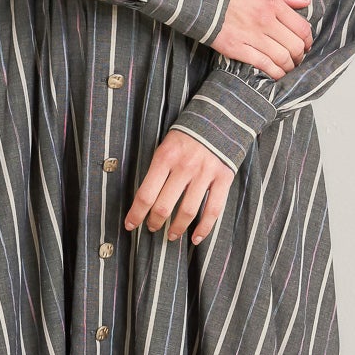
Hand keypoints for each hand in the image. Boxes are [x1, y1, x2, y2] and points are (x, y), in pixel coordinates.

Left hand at [124, 128, 234, 246]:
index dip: (136, 214)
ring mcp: (205, 173)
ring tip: (171, 235)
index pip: (145, 194)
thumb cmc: (188, 135)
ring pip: (188, 211)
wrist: (221, 117)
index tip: (130, 225)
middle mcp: (184, 167)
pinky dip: (204, 228)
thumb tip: (145, 198)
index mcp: (165, 157)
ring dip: (176, 228)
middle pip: (164, 205)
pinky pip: (213, 209)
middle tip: (152, 228)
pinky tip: (196, 237)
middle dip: (154, 222)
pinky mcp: (223, 178)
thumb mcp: (166, 144)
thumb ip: (158, 168)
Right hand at [210, 0, 312, 76]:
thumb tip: (305, 1)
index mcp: (273, 4)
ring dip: (289, 66)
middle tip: (298, 59)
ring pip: (282, 58)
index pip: (302, 28)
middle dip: (300, 56)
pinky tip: (276, 74)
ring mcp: (252, 36)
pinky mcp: (238, 49)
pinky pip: (263, 65)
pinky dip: (274, 72)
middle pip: (295, 46)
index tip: (306, 45)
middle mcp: (266, 20)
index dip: (308, 40)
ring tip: (288, 67)